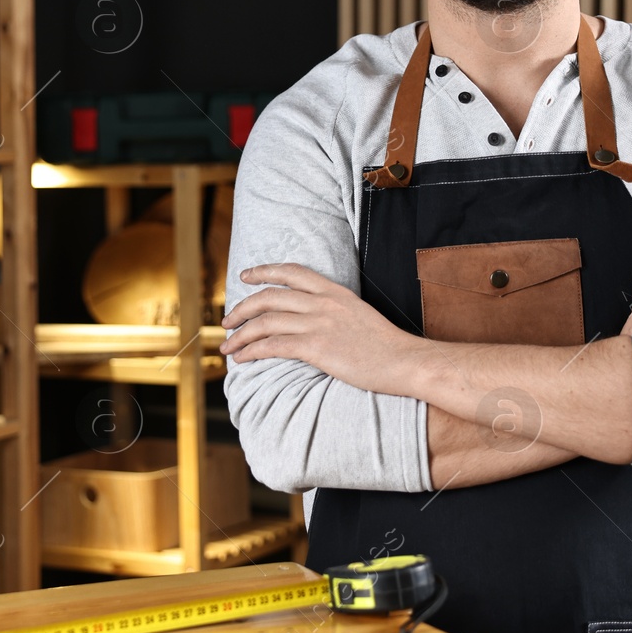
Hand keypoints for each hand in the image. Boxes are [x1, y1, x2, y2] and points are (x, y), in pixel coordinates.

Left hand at [219, 263, 416, 393]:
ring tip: (227, 346)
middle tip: (227, 321)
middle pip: (269, 297)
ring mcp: (319, 324)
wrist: (404, 361)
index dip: (264, 271)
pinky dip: (252, 351)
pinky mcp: (316, 347)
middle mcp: (323, 303)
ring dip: (240, 334)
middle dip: (242, 308)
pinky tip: (242, 358)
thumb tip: (312, 320)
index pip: (292, 272)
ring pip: (265, 322)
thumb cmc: (386, 346)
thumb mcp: (359, 315)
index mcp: (335, 291)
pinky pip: (273, 345)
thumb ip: (334, 311)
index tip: (246, 276)